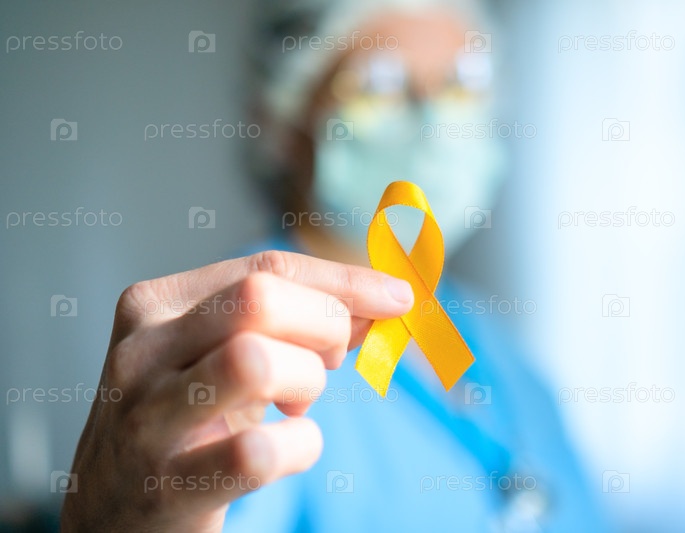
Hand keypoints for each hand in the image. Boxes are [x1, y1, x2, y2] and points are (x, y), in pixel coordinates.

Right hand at [60, 250, 413, 531]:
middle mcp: (142, 352)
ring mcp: (149, 418)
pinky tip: (289, 447)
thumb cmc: (181, 419)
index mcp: (155, 305)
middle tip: (330, 359)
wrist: (111, 509)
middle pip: (261, 299)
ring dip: (306, 382)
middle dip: (324, 324)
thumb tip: (379, 301)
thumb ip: (290, 323)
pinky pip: (261, 452)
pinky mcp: (169, 484)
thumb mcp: (220, 355)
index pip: (265, 267)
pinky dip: (301, 447)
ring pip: (256, 362)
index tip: (397, 296)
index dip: (344, 279)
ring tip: (297, 402)